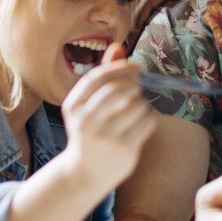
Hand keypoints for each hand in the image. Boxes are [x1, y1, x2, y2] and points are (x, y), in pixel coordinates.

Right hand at [61, 44, 155, 188]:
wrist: (85, 173)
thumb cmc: (89, 132)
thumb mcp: (87, 105)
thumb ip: (102, 76)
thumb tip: (118, 47)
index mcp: (73, 107)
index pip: (98, 78)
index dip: (120, 68)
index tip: (135, 67)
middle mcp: (85, 122)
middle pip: (119, 90)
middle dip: (133, 85)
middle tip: (136, 89)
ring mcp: (105, 137)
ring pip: (136, 105)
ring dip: (141, 103)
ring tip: (135, 110)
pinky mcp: (124, 149)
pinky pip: (147, 121)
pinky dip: (148, 118)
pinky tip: (140, 124)